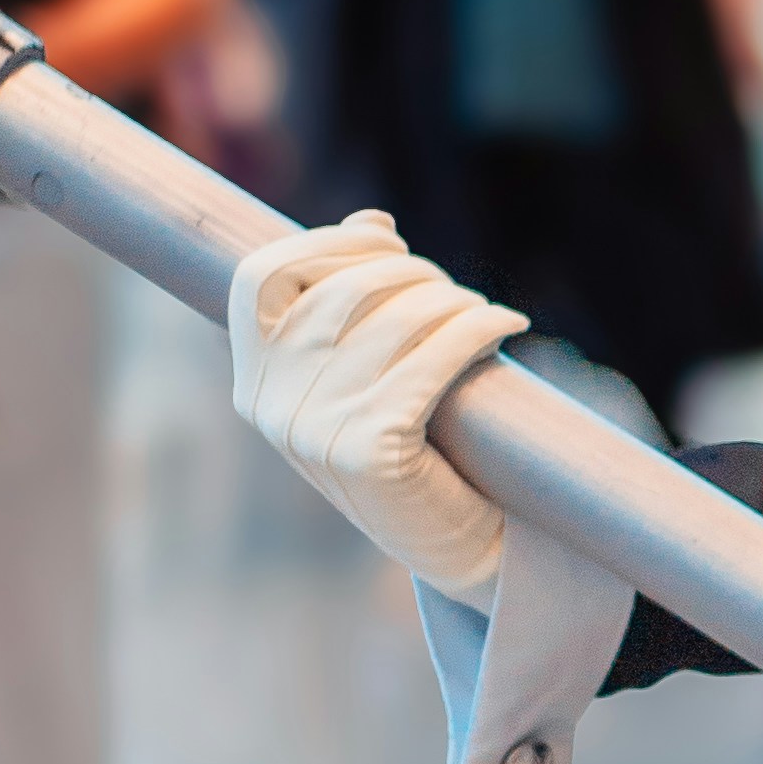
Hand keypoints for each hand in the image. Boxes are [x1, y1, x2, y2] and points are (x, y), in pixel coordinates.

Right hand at [226, 215, 524, 604]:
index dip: (326, 243)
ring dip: (450, 299)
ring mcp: (316, 433)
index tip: (389, 244)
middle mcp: (272, 407)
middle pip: (339, 291)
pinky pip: (431, 359)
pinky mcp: (370, 451)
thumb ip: (352, 302)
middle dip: (409, 273)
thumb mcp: (365, 373)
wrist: (454, 542)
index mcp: (254, 383)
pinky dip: (476, 328)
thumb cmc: (412, 444)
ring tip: (480, 309)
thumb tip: (372, 221)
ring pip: (393, 321)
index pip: (258, 277)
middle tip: (452, 289)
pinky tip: (507, 323)